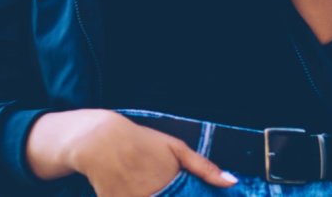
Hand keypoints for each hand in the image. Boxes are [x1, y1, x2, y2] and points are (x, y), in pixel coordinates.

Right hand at [26, 110, 236, 195]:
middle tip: (161, 188)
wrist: (100, 140)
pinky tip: (137, 189)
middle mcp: (152, 194)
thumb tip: (231, 182)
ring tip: (149, 187)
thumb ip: (203, 167)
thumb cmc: (141, 142)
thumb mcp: (174, 148)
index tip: (192, 195)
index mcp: (171, 184)